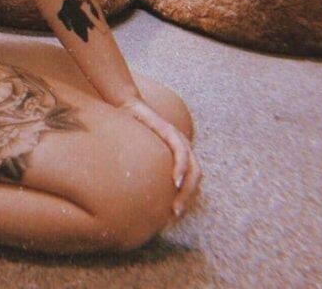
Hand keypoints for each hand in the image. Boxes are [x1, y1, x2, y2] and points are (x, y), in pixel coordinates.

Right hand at [121, 98, 201, 220]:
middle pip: (196, 178)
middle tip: (174, 216)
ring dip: (187, 190)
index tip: (173, 217)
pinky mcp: (169, 131)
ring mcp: (178, 138)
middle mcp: (182, 145)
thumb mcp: (138, 151)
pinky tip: (176, 181)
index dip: (186, 199)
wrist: (125, 104)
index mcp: (178, 152)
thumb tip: (131, 192)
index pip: (190, 180)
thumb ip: (142, 167)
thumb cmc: (130, 129)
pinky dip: (181, 168)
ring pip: (193, 169)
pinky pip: (181, 152)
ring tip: (176, 207)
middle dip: (188, 200)